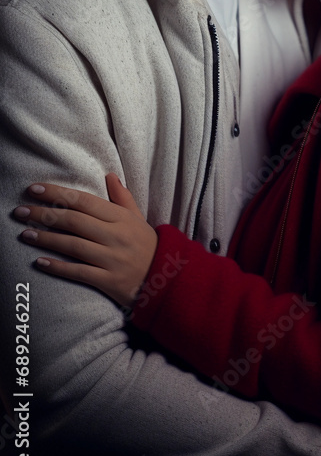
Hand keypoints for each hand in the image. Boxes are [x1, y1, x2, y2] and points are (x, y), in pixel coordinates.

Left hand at [13, 174, 157, 307]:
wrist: (167, 279)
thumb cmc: (148, 245)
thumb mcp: (138, 218)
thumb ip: (122, 197)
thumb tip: (109, 175)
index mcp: (121, 217)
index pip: (84, 201)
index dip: (57, 193)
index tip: (34, 189)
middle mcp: (116, 235)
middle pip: (74, 221)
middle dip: (44, 214)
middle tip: (20, 211)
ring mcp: (112, 259)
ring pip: (73, 245)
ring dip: (46, 239)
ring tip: (24, 234)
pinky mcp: (109, 281)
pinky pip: (79, 272)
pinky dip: (58, 267)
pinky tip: (40, 261)